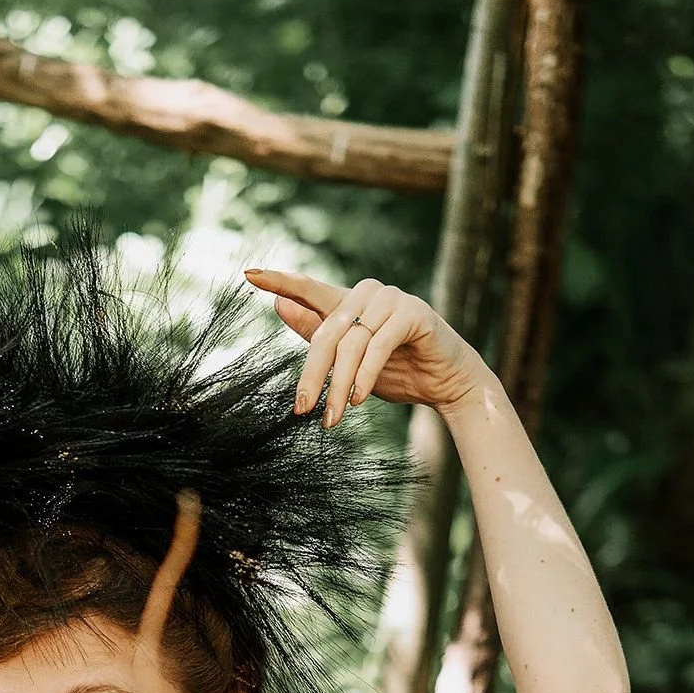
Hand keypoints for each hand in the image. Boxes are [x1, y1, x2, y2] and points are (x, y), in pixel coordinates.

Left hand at [244, 269, 485, 424]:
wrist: (445, 384)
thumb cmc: (396, 372)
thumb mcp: (348, 362)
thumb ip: (317, 336)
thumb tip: (279, 307)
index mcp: (348, 302)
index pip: (308, 288)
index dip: (279, 281)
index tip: (248, 274)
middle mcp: (367, 293)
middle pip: (326, 331)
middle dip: (312, 374)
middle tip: (301, 409)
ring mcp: (392, 299)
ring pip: (351, 343)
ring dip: (339, 385)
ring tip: (333, 418)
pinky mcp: (414, 313)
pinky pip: (379, 345)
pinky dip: (365, 374)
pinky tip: (358, 398)